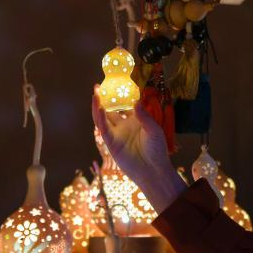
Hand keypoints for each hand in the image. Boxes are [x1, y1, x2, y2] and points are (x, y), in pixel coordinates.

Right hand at [91, 88, 185, 212]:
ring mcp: (117, 134)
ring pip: (103, 117)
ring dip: (98, 106)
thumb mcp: (154, 130)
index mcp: (136, 121)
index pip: (126, 105)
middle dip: (104, 99)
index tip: (117, 82)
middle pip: (111, 110)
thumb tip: (136, 101)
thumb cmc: (157, 150)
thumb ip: (144, 116)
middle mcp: (124, 126)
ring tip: (95, 93)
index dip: (120, 94)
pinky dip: (100, 118)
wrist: (153, 170)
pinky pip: (103, 129)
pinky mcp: (111, 143)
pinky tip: (98, 107)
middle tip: (99, 86)